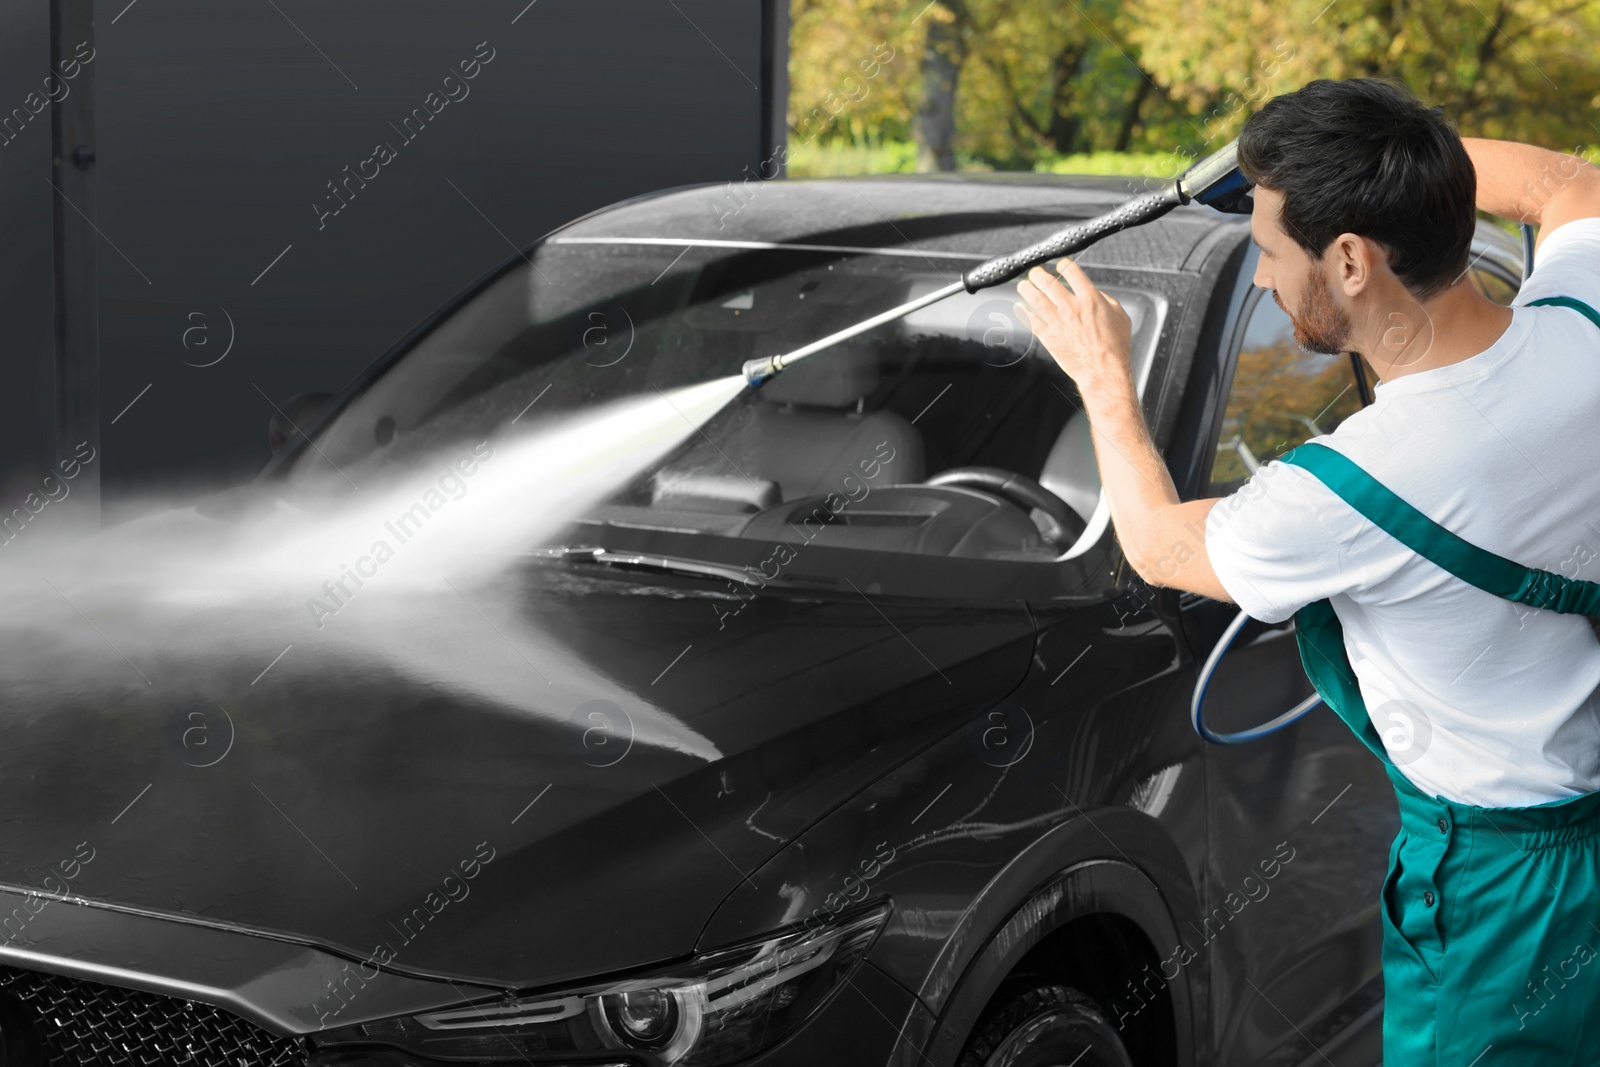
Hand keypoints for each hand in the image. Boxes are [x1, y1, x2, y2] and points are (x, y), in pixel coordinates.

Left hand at [1014, 258, 1132, 394]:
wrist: (1103, 370)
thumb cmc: (1115, 346)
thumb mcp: (1119, 316)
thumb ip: (1105, 300)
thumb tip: (1095, 293)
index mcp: (1090, 299)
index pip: (1072, 273)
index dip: (1064, 265)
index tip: (1060, 265)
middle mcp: (1071, 307)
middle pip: (1048, 282)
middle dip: (1038, 274)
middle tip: (1035, 272)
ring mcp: (1057, 321)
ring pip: (1035, 298)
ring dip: (1027, 288)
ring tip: (1024, 285)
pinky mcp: (1048, 336)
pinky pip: (1030, 320)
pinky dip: (1023, 311)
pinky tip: (1020, 307)